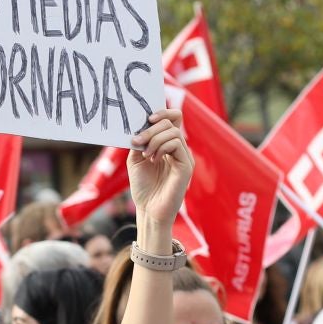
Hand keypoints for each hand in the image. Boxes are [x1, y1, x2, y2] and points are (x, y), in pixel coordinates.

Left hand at [127, 108, 192, 230]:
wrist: (148, 210)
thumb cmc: (143, 188)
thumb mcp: (135, 159)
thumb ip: (138, 141)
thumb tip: (138, 124)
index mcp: (168, 145)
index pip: (173, 119)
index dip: (162, 113)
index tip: (147, 118)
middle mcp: (178, 149)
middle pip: (172, 122)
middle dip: (151, 128)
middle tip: (137, 141)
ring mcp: (184, 157)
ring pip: (173, 132)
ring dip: (154, 139)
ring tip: (145, 154)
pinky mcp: (187, 165)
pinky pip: (176, 144)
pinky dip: (161, 147)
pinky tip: (153, 159)